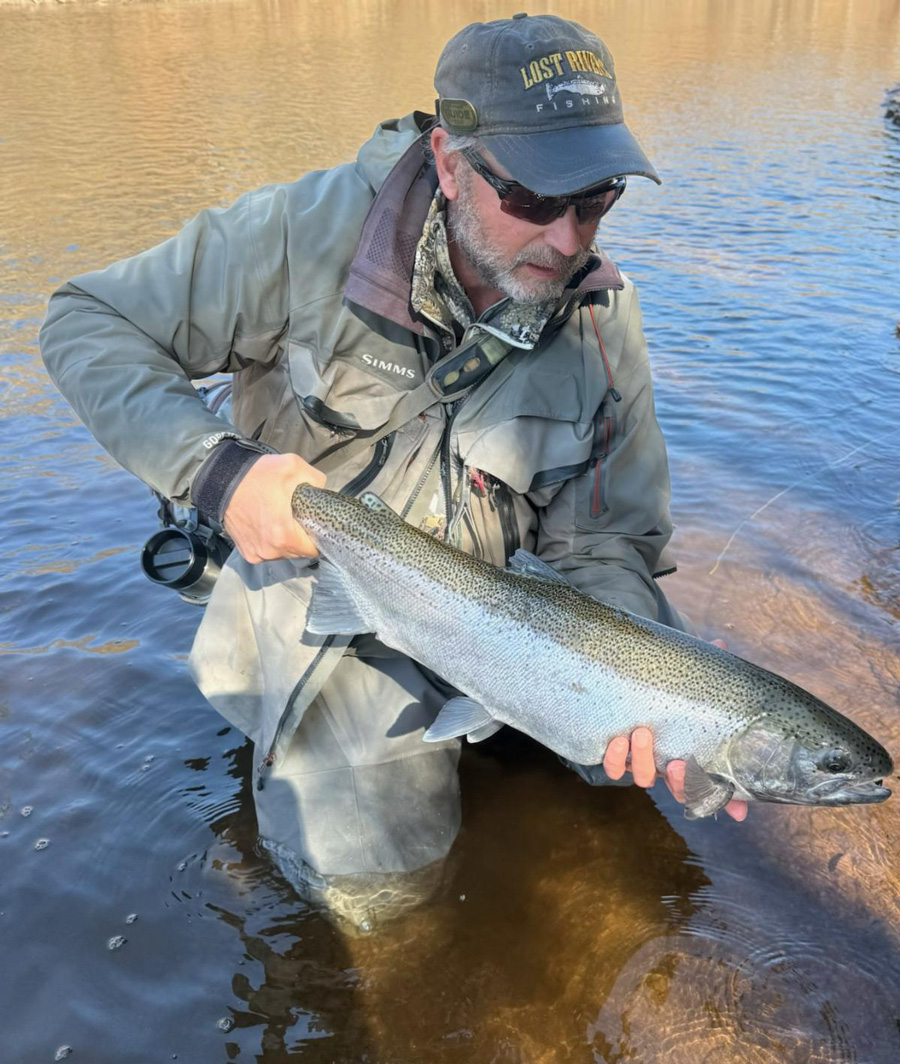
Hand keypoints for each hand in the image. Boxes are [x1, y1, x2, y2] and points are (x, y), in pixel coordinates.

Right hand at [223, 452, 325, 562]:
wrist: (220, 480)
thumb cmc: (256, 475)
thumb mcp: (293, 466)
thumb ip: (316, 479)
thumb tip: (322, 489)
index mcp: (283, 536)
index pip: (314, 549)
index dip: (318, 534)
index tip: (314, 521)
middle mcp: (270, 552)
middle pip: (298, 551)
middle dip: (301, 536)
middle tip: (296, 515)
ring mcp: (257, 554)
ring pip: (283, 552)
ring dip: (285, 539)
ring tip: (279, 518)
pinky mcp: (246, 553)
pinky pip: (268, 551)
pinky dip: (270, 541)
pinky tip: (266, 523)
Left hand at [602, 722, 747, 822]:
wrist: (641, 689)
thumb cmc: (676, 714)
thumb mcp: (702, 732)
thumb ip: (723, 768)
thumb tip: (740, 815)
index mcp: (688, 767)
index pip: (698, 789)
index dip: (696, 788)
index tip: (694, 771)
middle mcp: (665, 770)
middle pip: (676, 788)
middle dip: (676, 780)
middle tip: (675, 763)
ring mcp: (640, 764)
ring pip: (643, 776)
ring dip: (642, 759)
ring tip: (642, 734)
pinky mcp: (617, 755)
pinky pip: (614, 768)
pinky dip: (614, 758)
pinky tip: (618, 741)